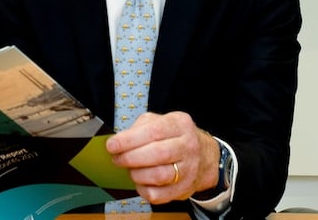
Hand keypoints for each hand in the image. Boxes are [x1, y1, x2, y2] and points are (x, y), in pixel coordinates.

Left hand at [104, 111, 219, 203]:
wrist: (204, 156)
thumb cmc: (175, 137)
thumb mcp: (161, 121)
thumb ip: (140, 127)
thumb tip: (119, 140)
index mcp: (180, 124)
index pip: (154, 131)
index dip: (129, 140)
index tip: (112, 145)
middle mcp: (188, 146)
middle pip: (157, 154)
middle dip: (130, 158)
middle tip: (117, 159)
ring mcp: (189, 169)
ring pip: (159, 176)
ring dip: (137, 174)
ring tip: (130, 169)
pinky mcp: (184, 189)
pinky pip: (159, 195)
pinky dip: (143, 190)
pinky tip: (140, 182)